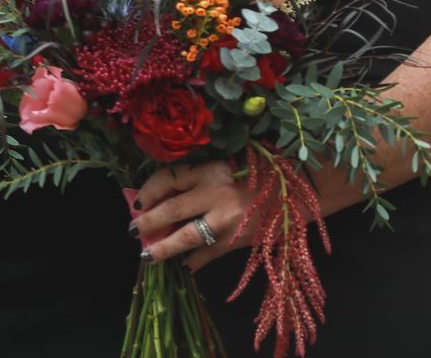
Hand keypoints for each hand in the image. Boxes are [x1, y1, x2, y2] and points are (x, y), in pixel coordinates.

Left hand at [132, 160, 254, 270]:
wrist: (297, 193)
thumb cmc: (258, 174)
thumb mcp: (224, 165)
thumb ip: (197, 178)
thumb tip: (161, 198)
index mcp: (209, 169)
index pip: (168, 178)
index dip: (149, 190)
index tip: (137, 201)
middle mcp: (216, 193)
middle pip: (171, 209)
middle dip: (148, 222)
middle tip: (133, 230)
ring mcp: (228, 219)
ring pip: (187, 236)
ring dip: (164, 248)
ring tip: (147, 255)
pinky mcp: (239, 239)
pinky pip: (210, 253)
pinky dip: (196, 260)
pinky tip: (185, 265)